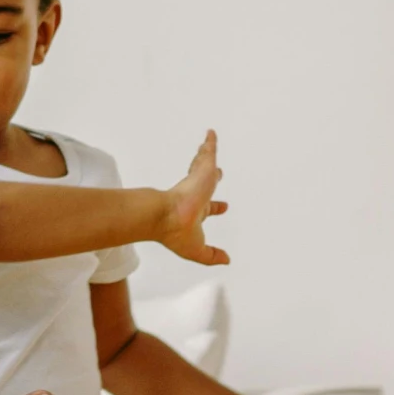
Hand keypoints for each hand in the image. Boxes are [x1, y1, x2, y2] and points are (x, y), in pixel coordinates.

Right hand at [157, 130, 230, 265]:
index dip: (215, 208)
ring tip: (208, 146)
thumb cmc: (177, 233)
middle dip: (211, 178)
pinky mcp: (201, 169)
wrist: (167, 216)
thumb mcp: (198, 250)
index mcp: (195, 212)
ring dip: (206, 156)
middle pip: (205, 183)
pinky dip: (211, 143)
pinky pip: (208, 152)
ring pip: (203, 165)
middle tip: (217, 172)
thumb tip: (227, 260)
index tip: (223, 207)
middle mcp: (195, 194)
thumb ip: (212, 255)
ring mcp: (197, 181)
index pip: (208, 208)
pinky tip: (212, 134)